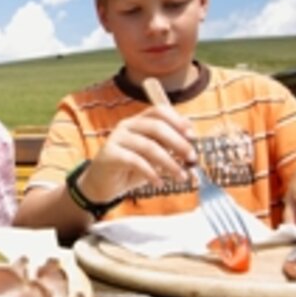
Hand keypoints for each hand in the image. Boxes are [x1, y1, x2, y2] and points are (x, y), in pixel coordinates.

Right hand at [78, 104, 194, 202]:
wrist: (102, 184)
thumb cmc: (130, 169)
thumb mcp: (152, 157)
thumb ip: (166, 148)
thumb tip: (190, 146)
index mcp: (138, 121)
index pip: (159, 112)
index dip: (177, 121)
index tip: (192, 136)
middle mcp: (126, 126)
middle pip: (156, 127)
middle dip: (178, 142)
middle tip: (192, 158)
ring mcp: (116, 138)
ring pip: (148, 146)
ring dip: (169, 163)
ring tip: (181, 177)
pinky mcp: (109, 154)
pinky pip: (135, 161)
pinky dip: (151, 173)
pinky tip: (159, 183)